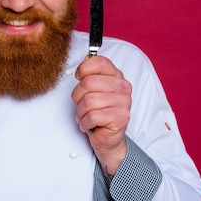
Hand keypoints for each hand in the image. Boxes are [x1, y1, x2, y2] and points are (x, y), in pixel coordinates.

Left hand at [71, 55, 131, 172]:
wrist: (108, 138)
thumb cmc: (99, 112)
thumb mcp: (94, 90)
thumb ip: (90, 75)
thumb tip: (81, 67)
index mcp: (116, 76)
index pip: (99, 62)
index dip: (83, 69)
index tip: (79, 78)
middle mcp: (122, 87)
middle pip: (88, 83)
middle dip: (77, 96)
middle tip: (81, 105)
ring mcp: (123, 102)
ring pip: (88, 101)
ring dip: (81, 112)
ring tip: (85, 116)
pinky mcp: (119, 117)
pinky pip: (92, 116)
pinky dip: (85, 123)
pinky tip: (90, 124)